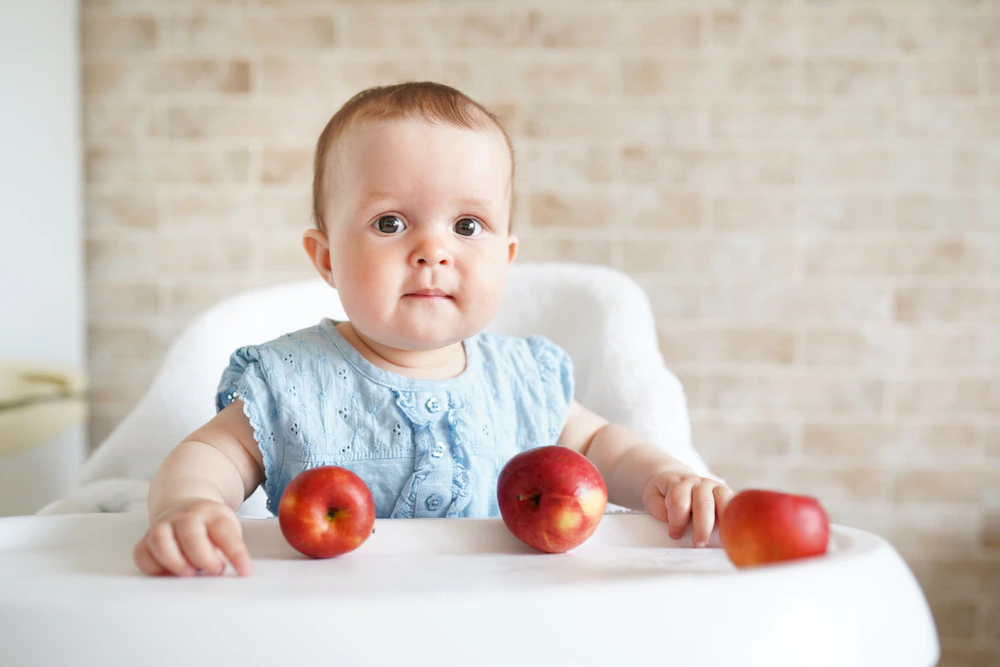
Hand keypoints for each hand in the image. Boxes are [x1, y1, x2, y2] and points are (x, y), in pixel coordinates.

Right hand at [133, 499, 252, 576]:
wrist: (186, 506)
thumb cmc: (210, 527)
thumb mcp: (227, 530)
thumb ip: (228, 549)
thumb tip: (226, 571)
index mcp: (212, 515)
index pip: (225, 532)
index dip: (236, 553)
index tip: (245, 571)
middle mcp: (186, 517)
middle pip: (190, 533)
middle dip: (203, 556)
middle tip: (215, 571)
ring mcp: (164, 525)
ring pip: (160, 538)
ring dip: (173, 560)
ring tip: (188, 574)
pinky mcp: (147, 538)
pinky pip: (142, 552)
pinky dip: (151, 566)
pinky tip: (166, 574)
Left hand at [642, 472, 733, 547]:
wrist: (678, 479)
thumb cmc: (665, 492)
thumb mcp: (653, 496)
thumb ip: (657, 506)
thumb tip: (667, 517)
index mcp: (679, 483)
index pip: (679, 502)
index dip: (677, 521)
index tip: (674, 534)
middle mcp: (699, 483)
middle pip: (703, 504)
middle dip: (702, 527)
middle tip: (698, 543)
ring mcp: (715, 487)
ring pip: (723, 502)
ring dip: (723, 522)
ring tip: (721, 540)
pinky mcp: (727, 493)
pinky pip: (735, 503)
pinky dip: (736, 516)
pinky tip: (734, 530)